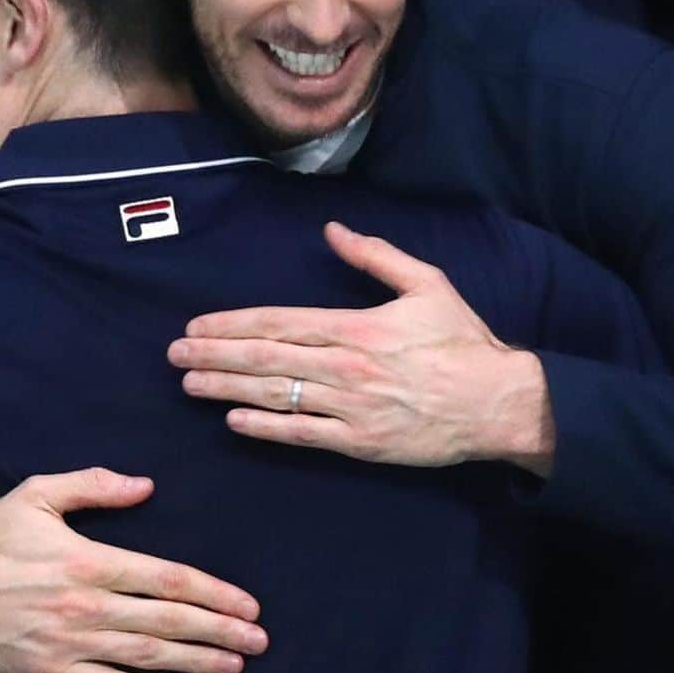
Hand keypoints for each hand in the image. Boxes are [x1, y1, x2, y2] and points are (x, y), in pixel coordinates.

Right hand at [0, 469, 267, 672]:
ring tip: (235, 664)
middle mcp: (86, 607)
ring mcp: (69, 646)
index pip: (166, 579)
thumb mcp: (38, 494)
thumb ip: (95, 486)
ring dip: (196, 661)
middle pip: (166, 621)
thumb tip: (146, 486)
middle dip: (218, 631)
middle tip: (258, 639)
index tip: (246, 603)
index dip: (212, 593)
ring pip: (146, 656)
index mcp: (88, 561)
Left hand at [170, 222, 553, 474]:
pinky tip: (233, 420)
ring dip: (226, 387)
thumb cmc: (460, 340)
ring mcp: (349, 407)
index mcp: (355, 325)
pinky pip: (302, 434)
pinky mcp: (360, 442)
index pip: (279, 322)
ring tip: (189, 382)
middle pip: (265, 358)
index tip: (197, 324)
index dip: (232, 323)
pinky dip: (265, 427)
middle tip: (175, 353)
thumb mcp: (425, 283)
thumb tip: (332, 231)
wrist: (499, 402)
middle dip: (214, 354)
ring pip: (275, 395)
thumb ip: (375, 255)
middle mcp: (344, 366)